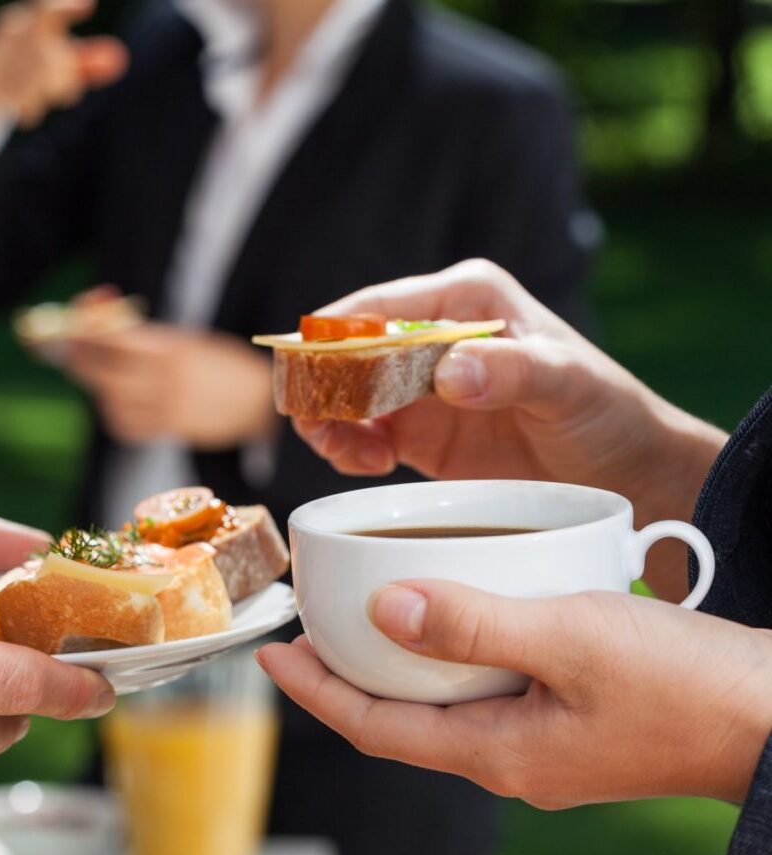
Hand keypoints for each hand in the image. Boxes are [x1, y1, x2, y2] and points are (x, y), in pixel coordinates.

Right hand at [0, 0, 127, 135]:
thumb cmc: (16, 75)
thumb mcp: (53, 68)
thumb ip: (84, 63)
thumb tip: (119, 59)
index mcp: (26, 21)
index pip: (47, 10)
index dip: (66, 8)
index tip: (87, 6)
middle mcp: (9, 32)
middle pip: (46, 47)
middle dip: (63, 74)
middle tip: (68, 94)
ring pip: (32, 73)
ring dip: (44, 94)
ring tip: (38, 105)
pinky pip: (11, 96)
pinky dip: (27, 109)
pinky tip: (27, 116)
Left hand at [65, 322, 274, 448]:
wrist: (260, 399)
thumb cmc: (218, 363)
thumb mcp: (185, 340)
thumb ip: (143, 336)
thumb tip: (97, 319)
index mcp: (171, 347)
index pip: (114, 338)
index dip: (86, 330)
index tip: (71, 323)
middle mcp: (166, 378)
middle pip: (102, 372)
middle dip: (80, 360)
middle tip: (71, 350)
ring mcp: (167, 406)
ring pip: (110, 400)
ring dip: (100, 388)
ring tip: (109, 376)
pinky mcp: (168, 429)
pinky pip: (125, 425)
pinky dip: (116, 413)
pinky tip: (124, 402)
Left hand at [258, 580, 771, 807]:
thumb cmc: (685, 685)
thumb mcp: (570, 640)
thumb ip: (474, 624)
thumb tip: (380, 611)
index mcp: (494, 754)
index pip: (372, 726)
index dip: (313, 691)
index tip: (269, 652)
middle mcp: (507, 761)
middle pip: (397, 720)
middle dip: (343, 677)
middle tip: (305, 628)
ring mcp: (539, 748)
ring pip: (440, 706)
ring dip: (395, 664)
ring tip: (363, 614)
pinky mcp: (568, 725)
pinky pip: (485, 694)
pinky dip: (452, 654)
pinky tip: (454, 614)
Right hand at [291, 259, 725, 596]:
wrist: (627, 474)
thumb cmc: (607, 411)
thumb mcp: (567, 384)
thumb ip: (510, 371)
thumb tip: (447, 372)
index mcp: (466, 299)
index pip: (379, 307)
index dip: (333, 335)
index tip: (309, 368)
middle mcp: (433, 336)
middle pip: (345, 350)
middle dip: (321, 385)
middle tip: (321, 424)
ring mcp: (419, 386)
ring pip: (342, 394)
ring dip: (329, 422)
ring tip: (354, 454)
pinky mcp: (416, 432)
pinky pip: (358, 435)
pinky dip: (347, 449)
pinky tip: (371, 466)